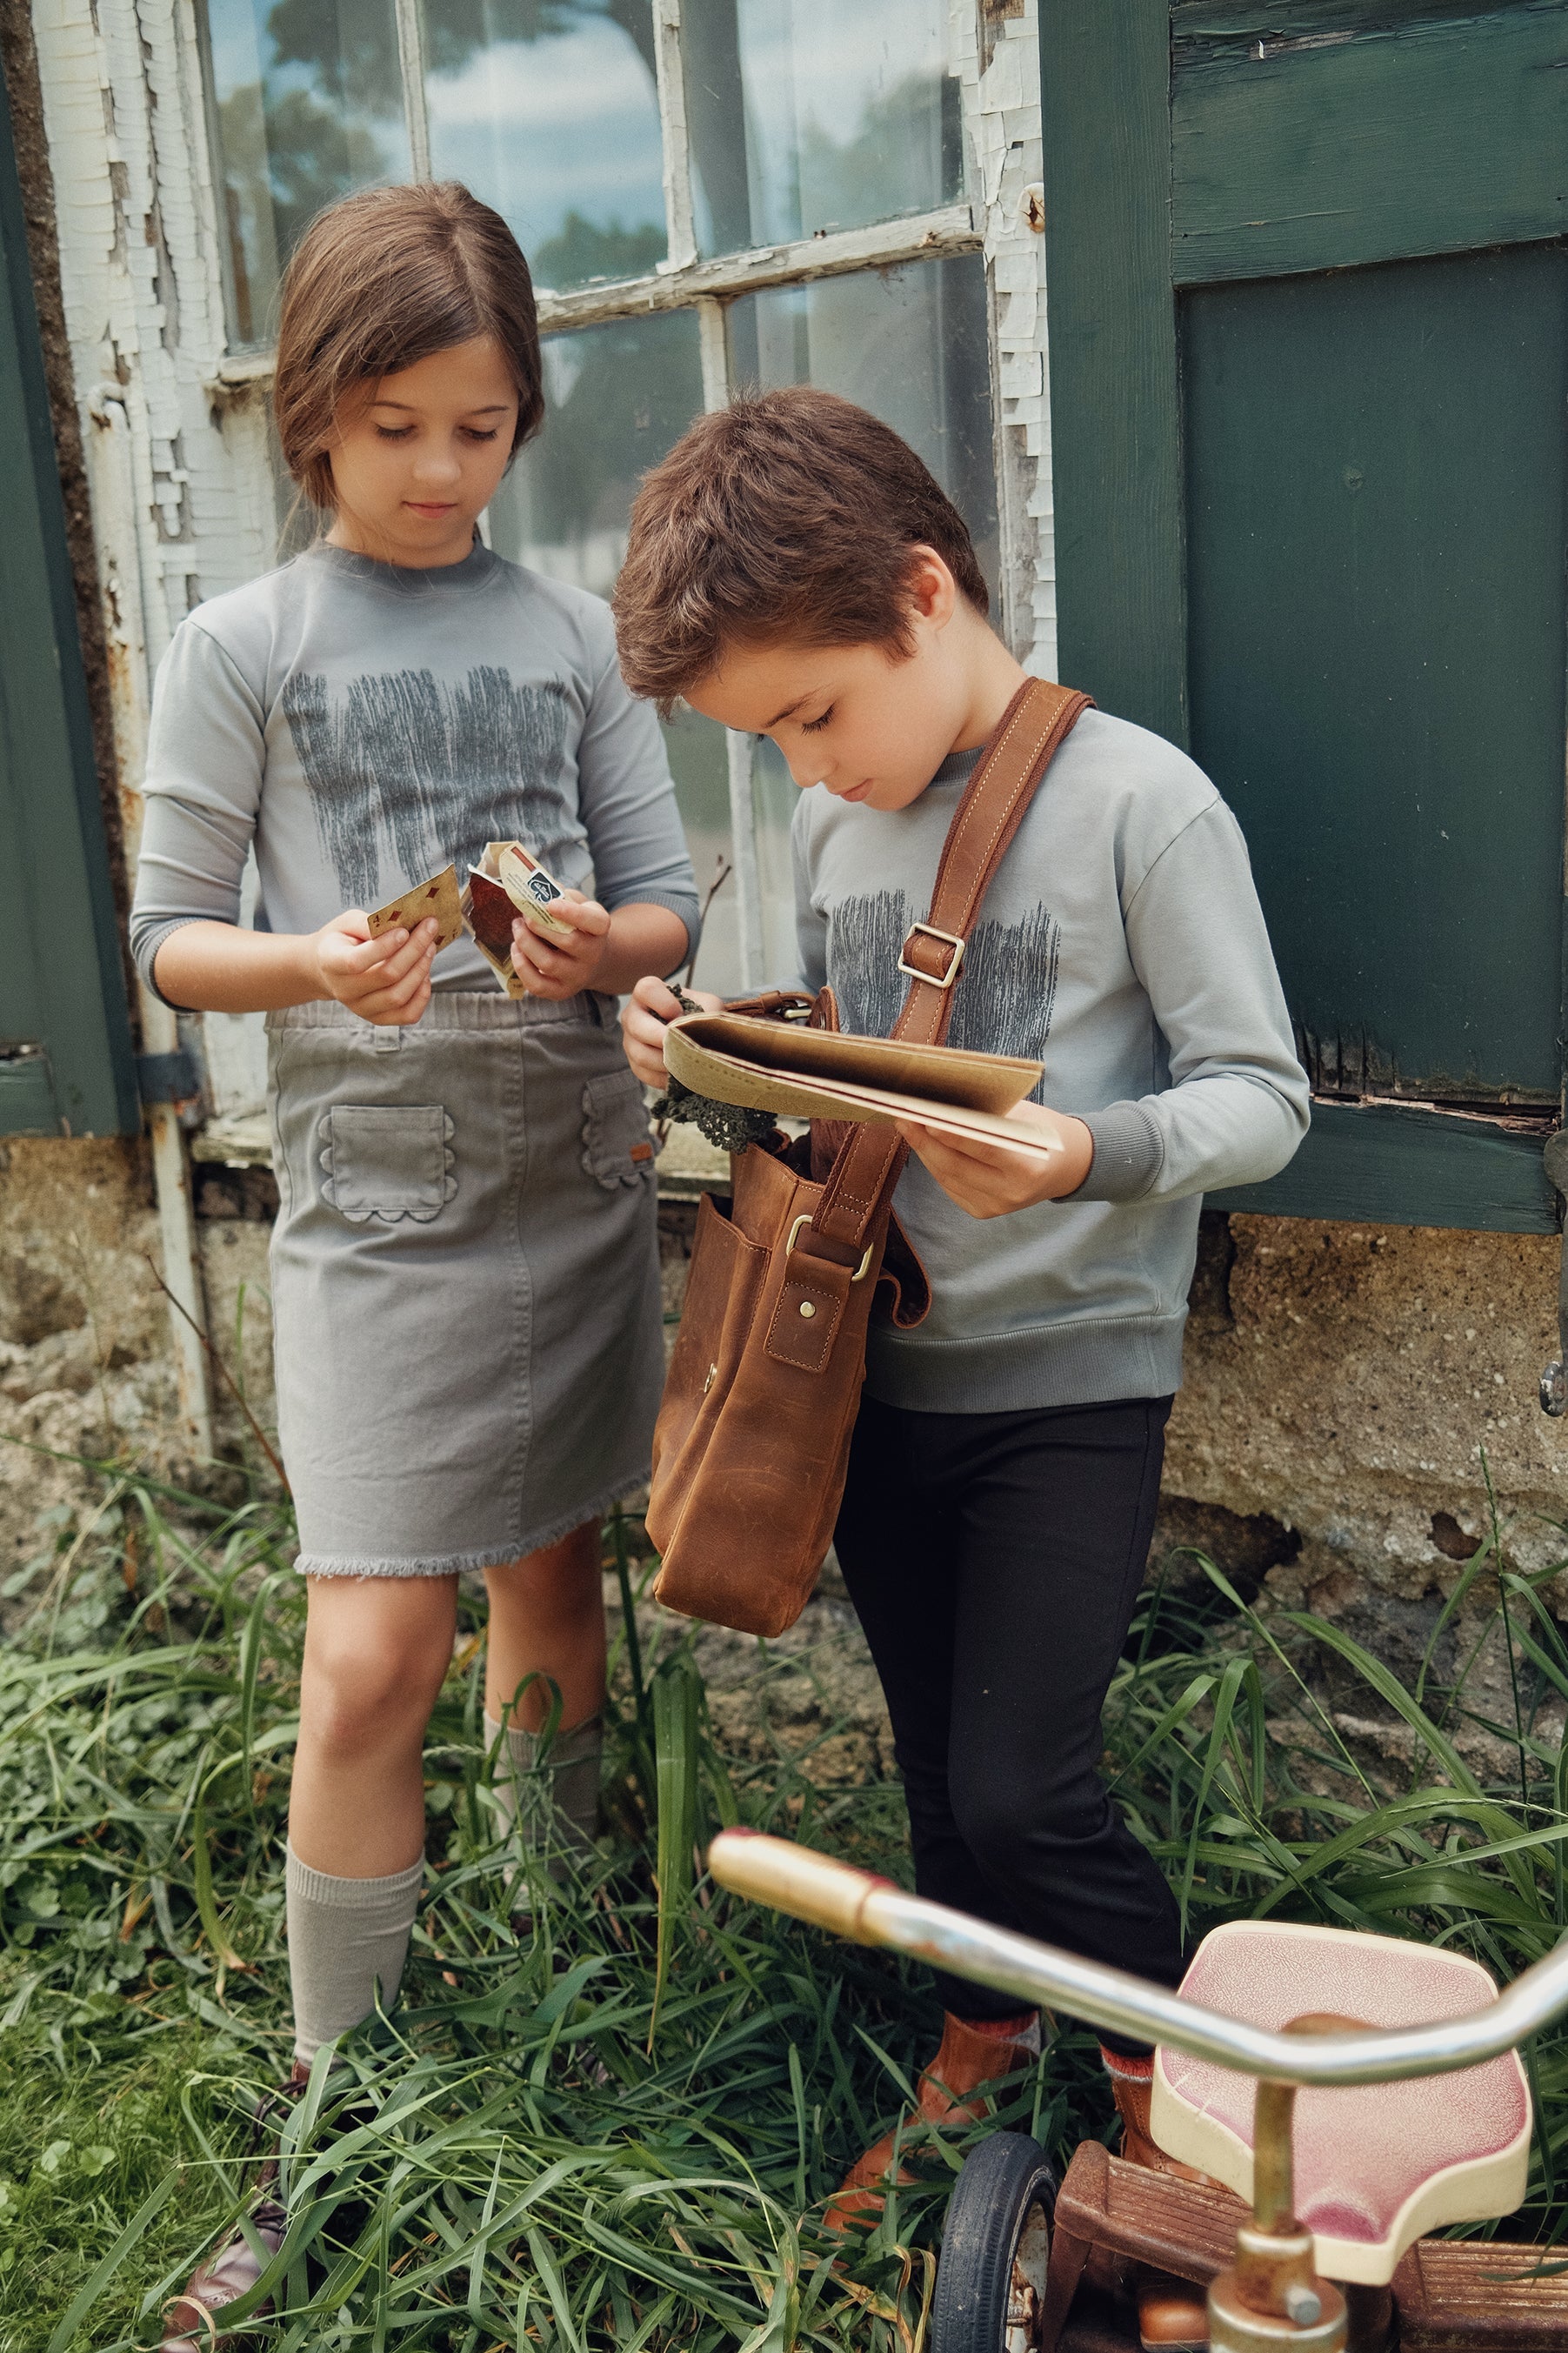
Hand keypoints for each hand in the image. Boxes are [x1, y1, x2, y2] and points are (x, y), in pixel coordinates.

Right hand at [312, 910, 437, 1025]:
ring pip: (399, 996)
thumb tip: (398, 927)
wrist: (327, 969)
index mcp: (331, 963)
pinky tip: (424, 974)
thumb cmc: (341, 940)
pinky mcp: (378, 1019)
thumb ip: (368, 924)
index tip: (404, 930)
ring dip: (422, 969)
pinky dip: (422, 995)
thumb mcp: (347, 923)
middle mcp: (345, 991)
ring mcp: (361, 1009)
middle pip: (387, 976)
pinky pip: (408, 1014)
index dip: (384, 947)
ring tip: (430, 947)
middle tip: (429, 929)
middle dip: (414, 950)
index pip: (357, 961)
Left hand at [509, 889, 611, 998]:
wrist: (590, 958)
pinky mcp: (561, 991)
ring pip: (549, 963)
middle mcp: (593, 955)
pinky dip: (521, 966)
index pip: (594, 922)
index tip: (549, 903)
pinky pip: (537, 985)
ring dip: (526, 943)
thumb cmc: (577, 926)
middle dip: (540, 926)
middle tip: (524, 915)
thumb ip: (559, 894)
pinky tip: (516, 949)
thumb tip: (533, 889)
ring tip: (517, 928)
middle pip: (568, 942)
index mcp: (600, 929)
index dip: (572, 913)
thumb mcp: (576, 904)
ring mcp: (578, 977)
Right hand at [622, 975, 721, 1086]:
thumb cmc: (699, 1013)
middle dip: (662, 1039)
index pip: (647, 990)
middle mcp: (633, 1014)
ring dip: (665, 1062)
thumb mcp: (708, 1005)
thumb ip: (707, 1011)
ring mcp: (630, 1040)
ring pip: (640, 1054)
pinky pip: (643, 1073)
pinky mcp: (634, 1063)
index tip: (681, 1015)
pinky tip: (679, 1076)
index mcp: (648, 992)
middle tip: (683, 1046)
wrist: (696, 1033)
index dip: (665, 1004)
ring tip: (686, 1064)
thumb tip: (696, 1031)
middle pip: (637, 1026)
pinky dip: (663, 1078)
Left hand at [894, 1102, 1094, 1217]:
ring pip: (947, 1177)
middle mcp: (1011, 1193)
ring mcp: (995, 1207)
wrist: (1063, 1167)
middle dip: (925, 1140)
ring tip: (907, 1124)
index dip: (952, 1135)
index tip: (926, 1116)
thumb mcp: (1025, 1116)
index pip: (983, 1149)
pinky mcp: (982, 1211)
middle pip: (956, 1166)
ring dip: (924, 1150)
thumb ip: (990, 1114)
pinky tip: (924, 1144)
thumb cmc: (1042, 1132)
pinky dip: (935, 1163)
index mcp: (1028, 1168)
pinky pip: (950, 1185)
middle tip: (904, 1115)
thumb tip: (944, 1101)